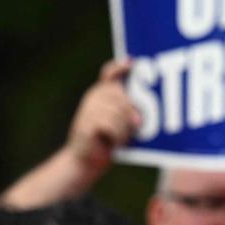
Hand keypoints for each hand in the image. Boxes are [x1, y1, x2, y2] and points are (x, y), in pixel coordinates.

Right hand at [64, 59, 140, 173]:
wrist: (84, 161)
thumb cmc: (107, 141)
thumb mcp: (120, 123)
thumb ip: (127, 113)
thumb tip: (139, 114)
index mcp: (101, 94)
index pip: (109, 74)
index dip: (120, 67)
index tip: (132, 63)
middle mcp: (93, 98)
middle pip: (120, 96)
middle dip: (132, 112)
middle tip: (136, 126)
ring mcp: (87, 110)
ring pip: (118, 112)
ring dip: (125, 129)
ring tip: (121, 138)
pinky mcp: (85, 124)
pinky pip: (110, 125)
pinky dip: (117, 137)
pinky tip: (114, 143)